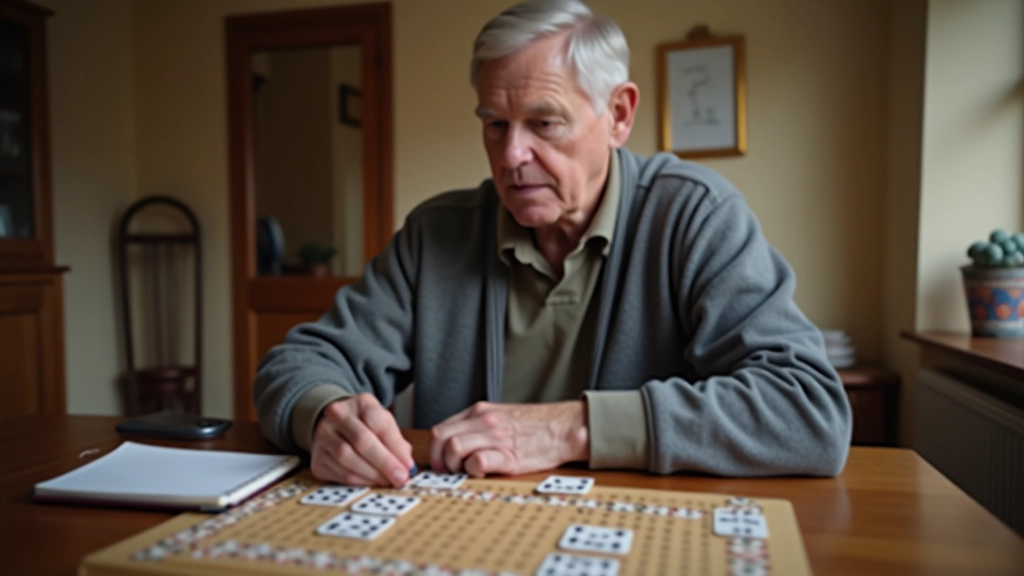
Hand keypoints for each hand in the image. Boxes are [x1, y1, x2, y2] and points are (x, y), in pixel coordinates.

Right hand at [310, 393, 413, 487]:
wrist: (335, 426)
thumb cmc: (365, 425)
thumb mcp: (384, 423)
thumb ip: (396, 441)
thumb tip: (406, 465)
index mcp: (360, 403)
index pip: (377, 422)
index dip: (394, 446)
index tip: (408, 465)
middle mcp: (336, 415)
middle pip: (361, 440)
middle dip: (384, 463)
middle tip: (399, 478)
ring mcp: (322, 436)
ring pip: (347, 459)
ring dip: (371, 475)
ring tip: (387, 482)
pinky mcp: (317, 459)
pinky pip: (338, 474)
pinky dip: (358, 481)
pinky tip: (371, 482)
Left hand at [429, 401, 588, 477]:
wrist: (563, 427)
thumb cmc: (534, 426)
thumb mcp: (499, 417)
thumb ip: (477, 427)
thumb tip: (453, 446)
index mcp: (479, 412)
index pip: (441, 429)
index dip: (435, 450)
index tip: (440, 463)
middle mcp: (484, 421)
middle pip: (441, 438)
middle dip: (438, 459)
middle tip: (448, 471)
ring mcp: (495, 437)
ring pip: (454, 448)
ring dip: (454, 466)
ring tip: (466, 471)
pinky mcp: (508, 455)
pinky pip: (477, 461)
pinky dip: (473, 470)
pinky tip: (483, 472)